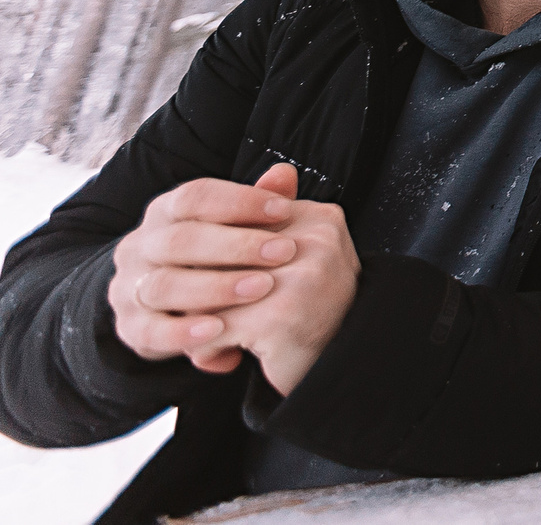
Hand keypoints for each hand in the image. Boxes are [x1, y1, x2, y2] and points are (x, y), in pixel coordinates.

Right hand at [108, 162, 299, 372]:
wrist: (165, 308)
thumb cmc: (212, 257)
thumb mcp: (234, 229)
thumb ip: (256, 204)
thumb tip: (284, 173)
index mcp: (164, 212)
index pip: (194, 196)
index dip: (240, 200)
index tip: (286, 209)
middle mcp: (140, 246)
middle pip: (181, 240)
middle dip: (237, 245)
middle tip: (285, 251)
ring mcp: (129, 287)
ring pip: (164, 284)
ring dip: (217, 287)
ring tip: (263, 288)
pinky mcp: (129, 327)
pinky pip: (150, 331)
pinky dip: (184, 332)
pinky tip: (219, 330)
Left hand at [200, 165, 360, 395]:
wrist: (341, 368)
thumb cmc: (310, 314)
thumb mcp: (295, 262)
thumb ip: (270, 225)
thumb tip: (272, 171)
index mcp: (320, 219)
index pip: (242, 221)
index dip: (219, 256)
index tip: (219, 283)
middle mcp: (317, 241)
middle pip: (224, 252)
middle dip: (203, 287)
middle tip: (200, 313)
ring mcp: (302, 277)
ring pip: (212, 288)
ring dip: (199, 319)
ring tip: (207, 337)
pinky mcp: (281, 316)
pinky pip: (214, 326)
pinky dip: (206, 347)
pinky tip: (217, 357)